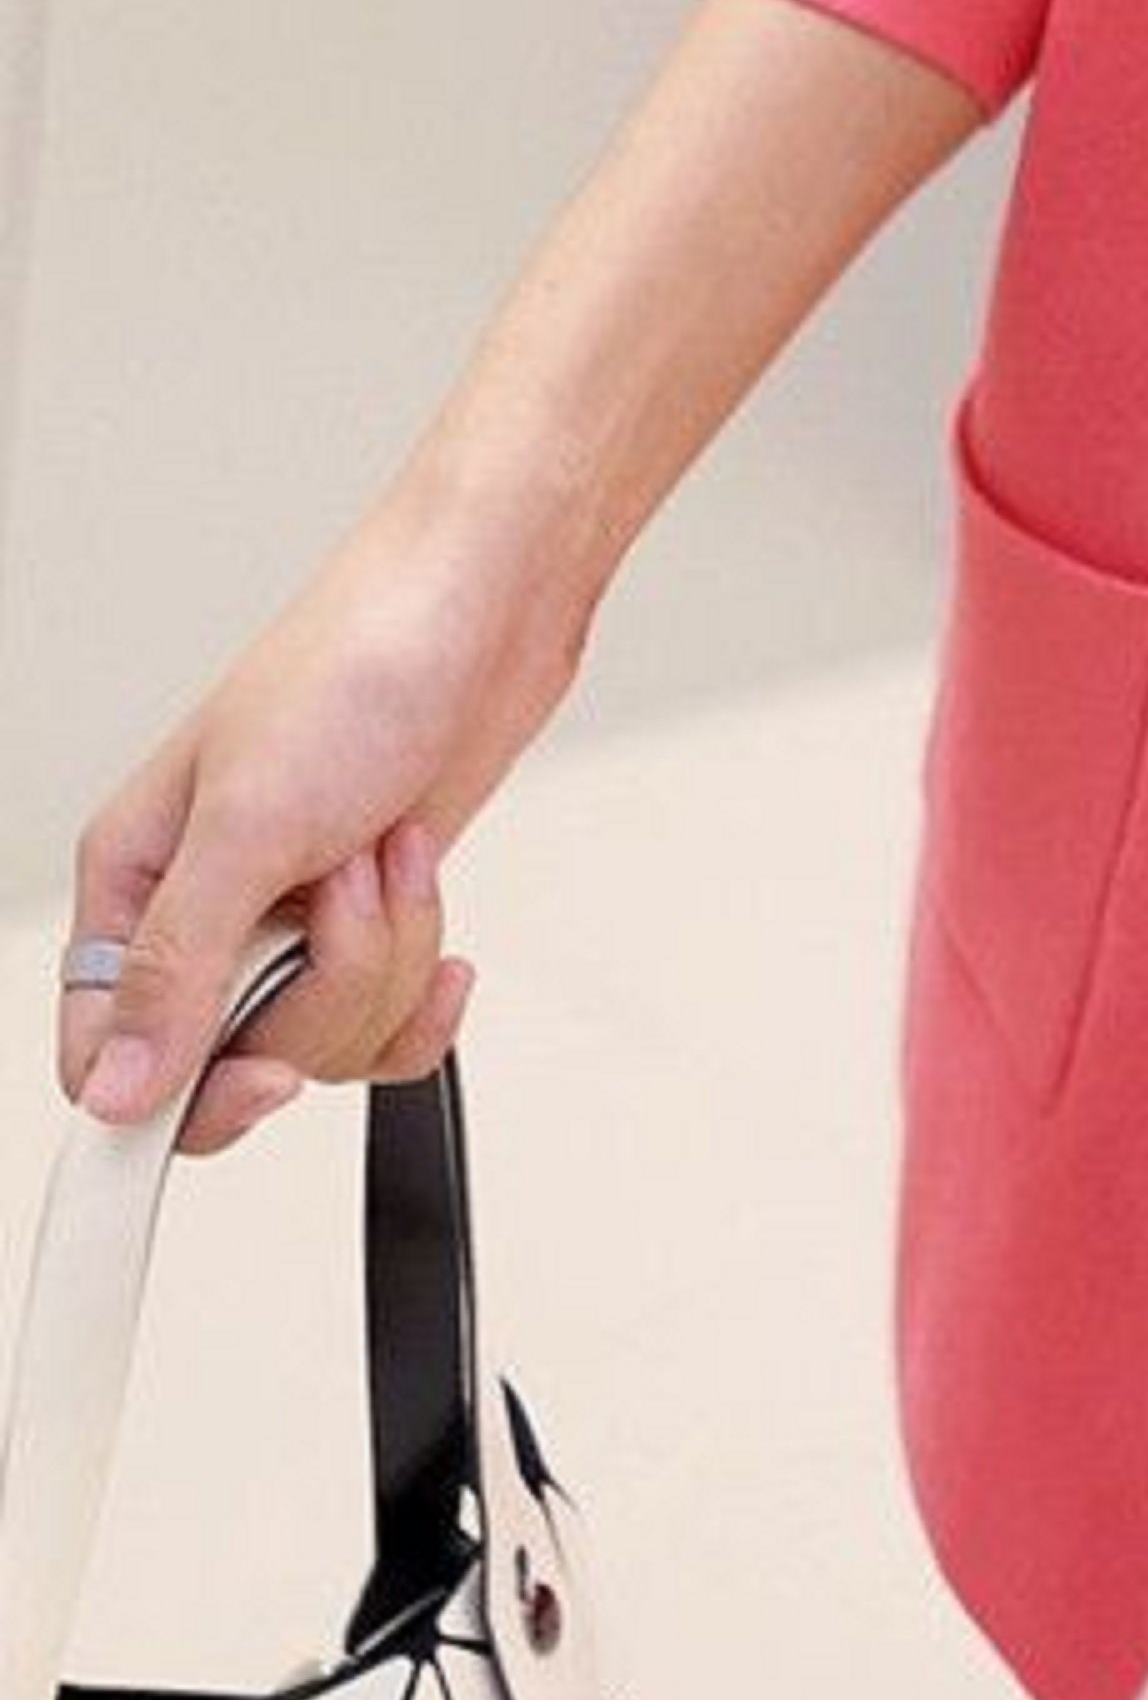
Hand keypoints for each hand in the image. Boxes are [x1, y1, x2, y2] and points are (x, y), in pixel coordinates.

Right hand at [57, 444, 601, 1157]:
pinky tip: (439, 930)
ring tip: (391, 855)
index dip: (179, 1094)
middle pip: (237, 1057)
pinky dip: (425, 980)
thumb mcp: (248, 824)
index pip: (108, 1052)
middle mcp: (208, 908)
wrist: (488, 605)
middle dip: (323, 990)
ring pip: (328, 1035)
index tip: (260, 1083)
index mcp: (135, 881)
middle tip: (343, 900)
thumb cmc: (358, 664)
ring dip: (385, 956)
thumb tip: (112, 1087)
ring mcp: (298, 914)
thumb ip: (175, 968)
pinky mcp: (375, 912)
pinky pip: (387, 1013)